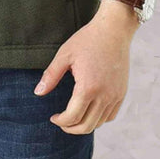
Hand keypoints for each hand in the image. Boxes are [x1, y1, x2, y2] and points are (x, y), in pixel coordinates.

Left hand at [33, 12, 135, 133]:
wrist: (113, 30)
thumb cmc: (87, 40)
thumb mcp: (64, 55)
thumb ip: (51, 76)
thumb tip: (38, 93)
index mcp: (88, 88)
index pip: (72, 118)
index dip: (60, 121)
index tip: (53, 117)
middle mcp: (104, 96)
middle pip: (87, 126)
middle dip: (71, 128)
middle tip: (61, 122)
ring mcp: (115, 95)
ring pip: (99, 123)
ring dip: (85, 124)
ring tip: (73, 117)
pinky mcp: (122, 92)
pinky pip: (111, 115)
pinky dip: (99, 118)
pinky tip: (89, 110)